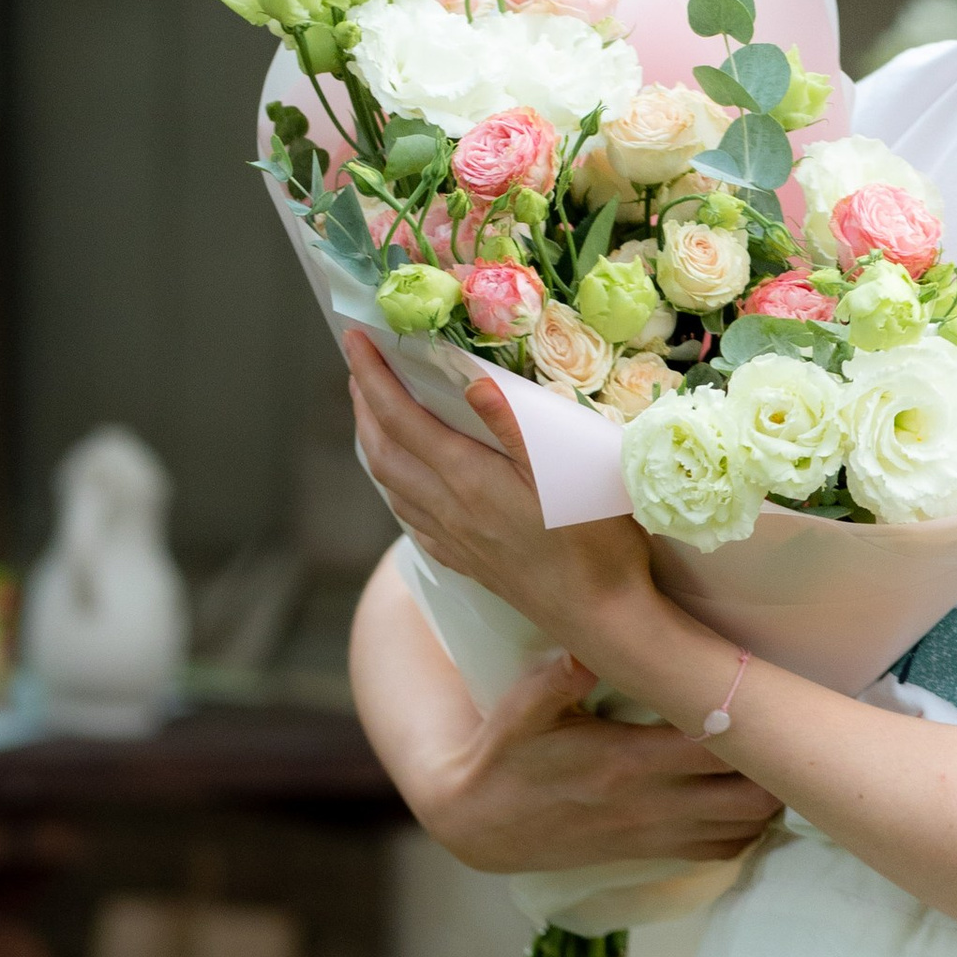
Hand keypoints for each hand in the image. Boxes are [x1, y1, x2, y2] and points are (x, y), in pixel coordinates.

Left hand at [344, 330, 647, 654]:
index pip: (402, 418)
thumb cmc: (596, 543)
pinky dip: (397, 486)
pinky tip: (407, 484)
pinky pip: (412, 518)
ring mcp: (455, 540)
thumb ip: (516, 427)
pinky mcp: (468, 562)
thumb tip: (471, 381)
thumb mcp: (566, 474)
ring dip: (374, 443)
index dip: (373, 376)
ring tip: (375, 415)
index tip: (355, 338)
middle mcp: (449, 510)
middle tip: (359, 369)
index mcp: (468, 480)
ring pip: (392, 485)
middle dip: (364, 405)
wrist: (602, 618)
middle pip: (384, 451)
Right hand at [418, 647, 782, 874]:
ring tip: (771, 755)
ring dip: (768, 796)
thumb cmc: (506, 755)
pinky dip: (747, 829)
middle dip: (776, 764)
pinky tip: (745, 795)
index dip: (752, 720)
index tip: (769, 688)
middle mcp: (652, 804)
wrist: (482, 824)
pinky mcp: (654, 853)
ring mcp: (657, 834)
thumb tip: (589, 640)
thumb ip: (558, 677)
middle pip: (750, 796)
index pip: (716, 745)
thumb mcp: (521, 709)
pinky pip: (723, 851)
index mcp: (626, 761)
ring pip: (745, 828)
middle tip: (780, 722)